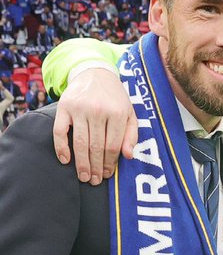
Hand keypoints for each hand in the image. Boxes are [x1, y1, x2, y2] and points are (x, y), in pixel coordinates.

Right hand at [52, 68, 137, 183]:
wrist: (95, 73)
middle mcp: (98, 111)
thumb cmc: (115, 98)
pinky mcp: (64, 107)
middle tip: (94, 181)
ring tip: (83, 177)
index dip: (109, 163)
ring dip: (81, 163)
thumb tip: (128, 156)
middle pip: (96, 147)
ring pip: (79, 142)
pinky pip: (59, 131)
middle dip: (95, 167)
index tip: (107, 175)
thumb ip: (132, 134)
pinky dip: (61, 147)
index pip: (112, 146)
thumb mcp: (131, 113)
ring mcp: (79, 109)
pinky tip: (65, 160)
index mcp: (117, 113)